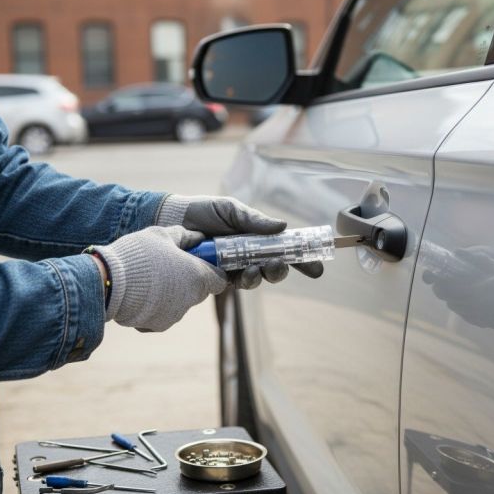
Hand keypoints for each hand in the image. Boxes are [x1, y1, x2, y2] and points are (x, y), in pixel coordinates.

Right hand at [93, 226, 227, 331]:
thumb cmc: (139, 254)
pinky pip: (162, 313)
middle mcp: (190, 300)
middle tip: (171, 265)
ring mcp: (174, 315)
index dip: (212, 270)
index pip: (220, 279)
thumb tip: (198, 237)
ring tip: (149, 278)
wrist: (109, 283)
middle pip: (199, 291)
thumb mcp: (162, 234)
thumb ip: (184, 236)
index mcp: (198, 276)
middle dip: (190, 279)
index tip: (200, 261)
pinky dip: (155, 304)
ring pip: (180, 302)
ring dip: (171, 292)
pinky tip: (140, 292)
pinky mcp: (157, 325)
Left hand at [156, 194, 322, 288]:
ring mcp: (234, 268)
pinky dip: (244, 280)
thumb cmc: (205, 211)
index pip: (284, 250)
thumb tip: (282, 226)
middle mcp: (249, 255)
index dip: (302, 261)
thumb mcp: (232, 210)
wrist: (176, 219)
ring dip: (262, 276)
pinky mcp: (218, 278)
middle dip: (281, 271)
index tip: (318, 268)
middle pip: (273, 269)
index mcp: (257, 238)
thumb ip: (255, 220)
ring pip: (257, 279)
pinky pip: (237, 284)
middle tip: (281, 265)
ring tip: (258, 268)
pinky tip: (243, 273)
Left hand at [422, 247, 493, 337]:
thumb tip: (456, 251)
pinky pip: (462, 314)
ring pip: (452, 306)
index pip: (448, 285)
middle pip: (446, 297)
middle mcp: (474, 304)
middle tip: (441, 282)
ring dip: (450, 297)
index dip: (437, 280)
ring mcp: (475, 315)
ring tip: (455, 289)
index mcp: (478, 288)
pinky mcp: (478, 322)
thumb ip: (477, 259)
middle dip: (440, 288)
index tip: (435, 274)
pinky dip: (460, 306)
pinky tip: (467, 299)